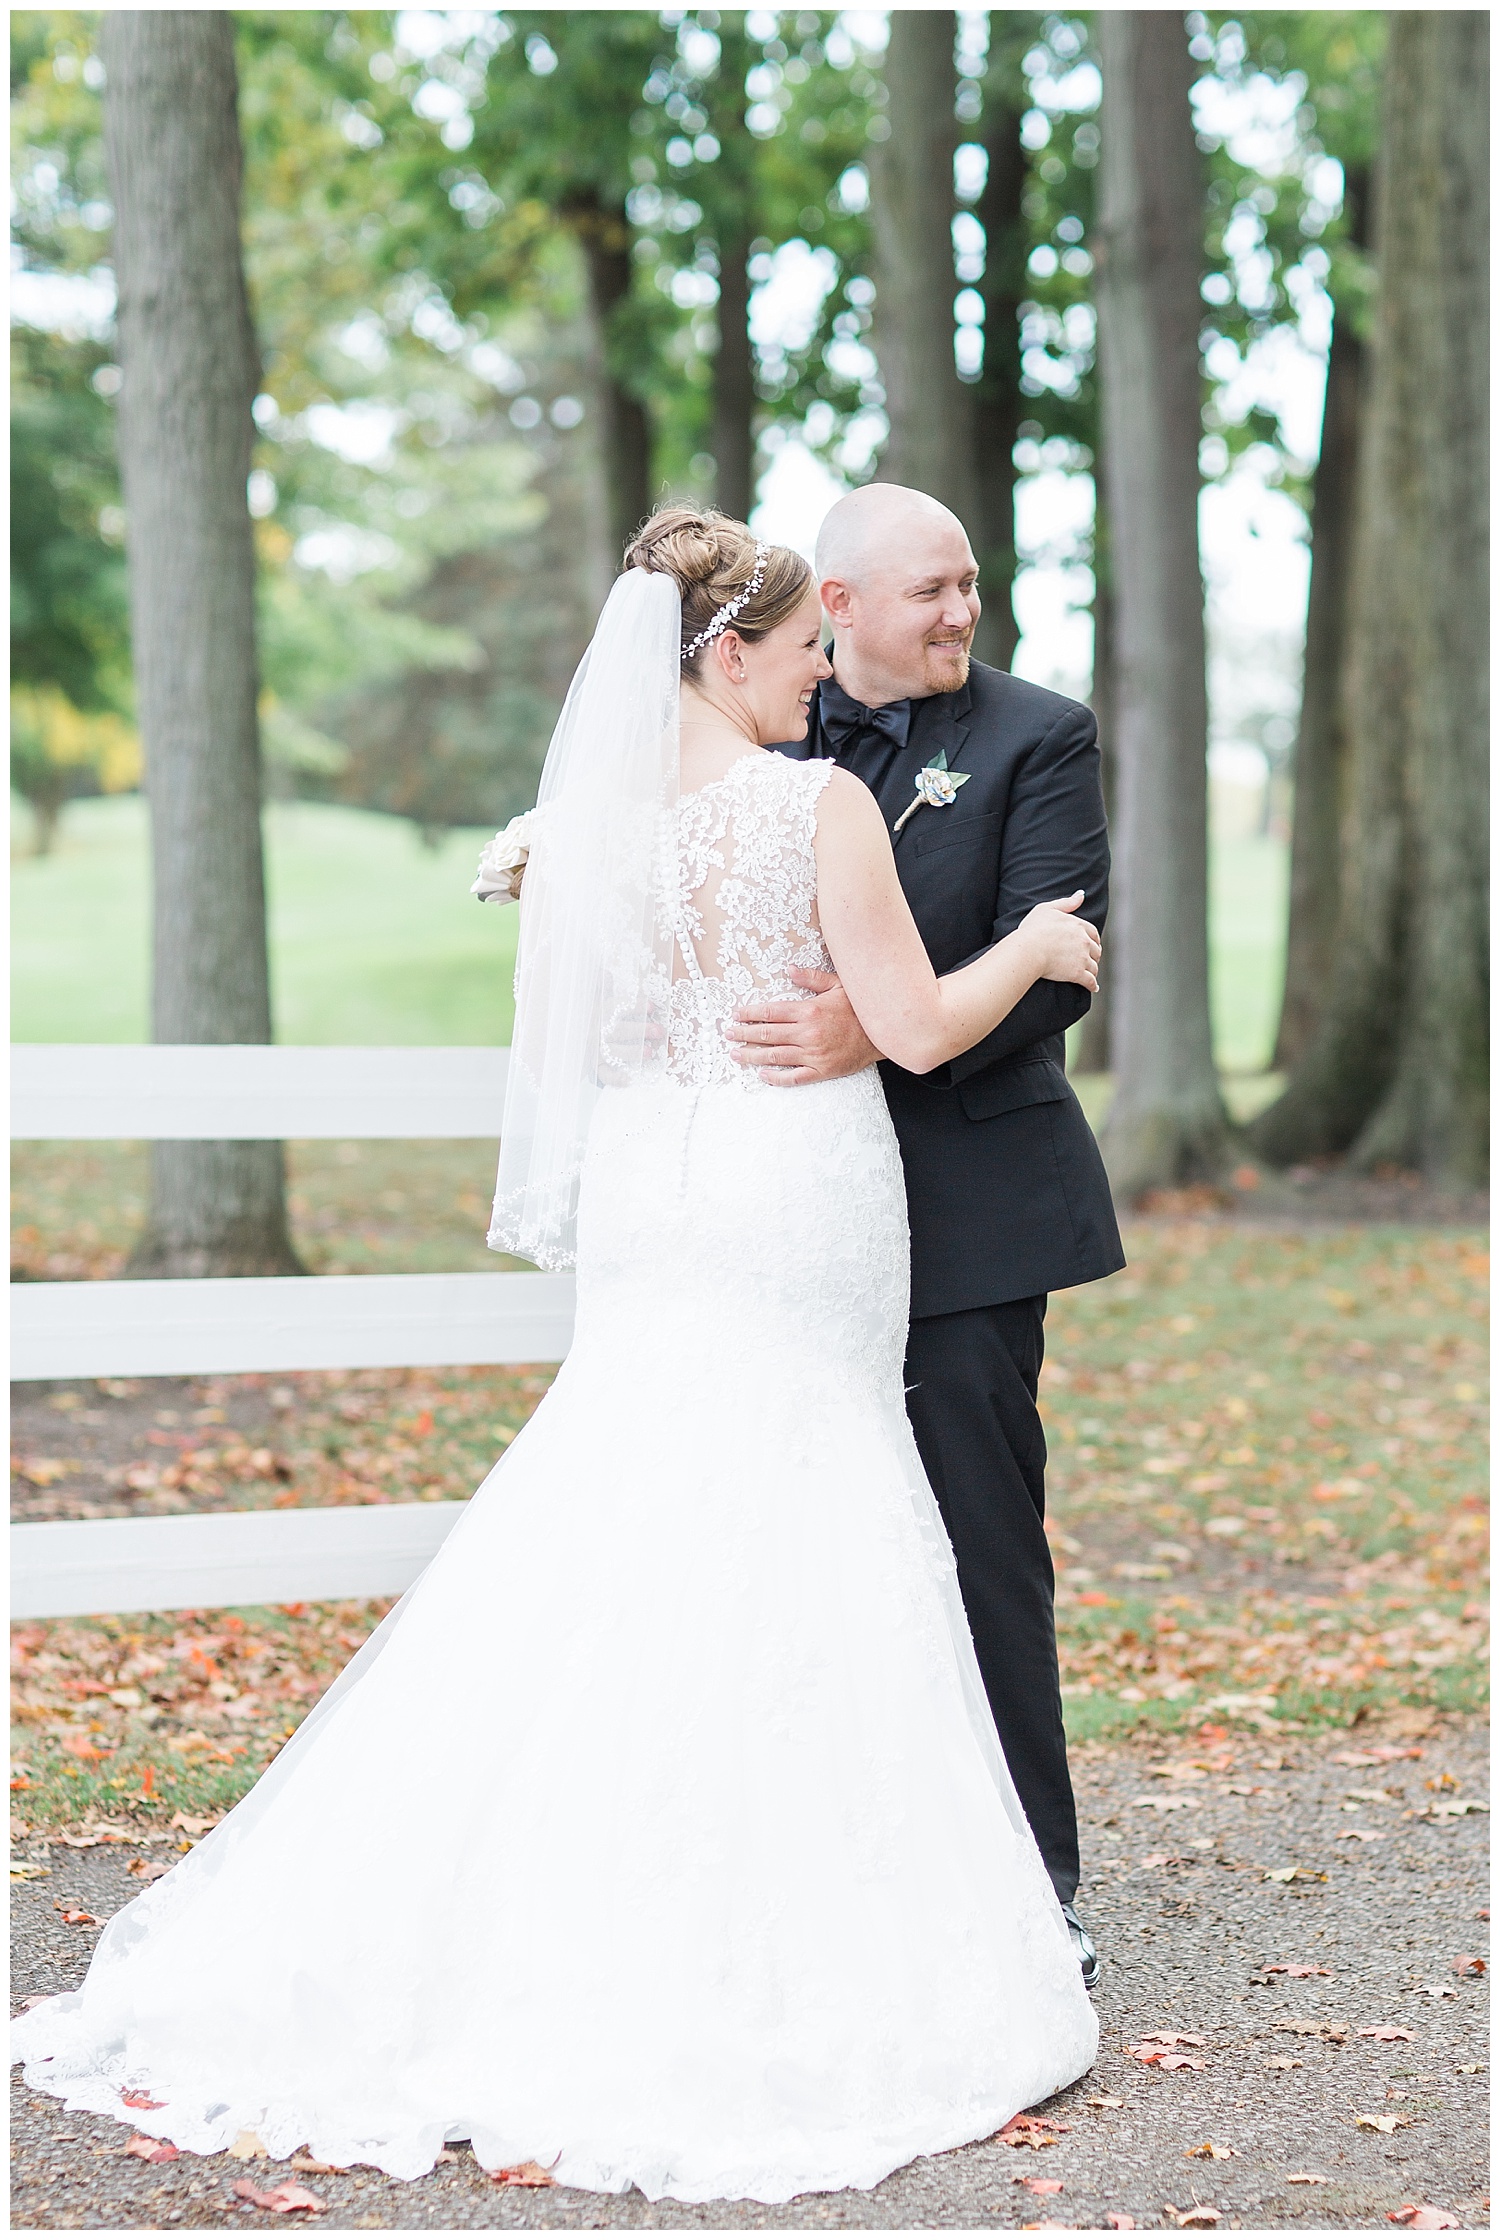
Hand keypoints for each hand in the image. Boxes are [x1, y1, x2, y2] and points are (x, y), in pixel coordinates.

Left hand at [727, 969, 881, 1085]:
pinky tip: (762, 1075)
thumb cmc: (861, 1008)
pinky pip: (795, 1077)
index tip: (736, 1015)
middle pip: (767, 1034)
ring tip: (735, 1054)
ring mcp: (814, 1054)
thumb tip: (789, 969)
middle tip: (727, 1034)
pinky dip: (776, 1078)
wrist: (886, 1034)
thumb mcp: (839, 985)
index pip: (771, 1012)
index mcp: (809, 1010)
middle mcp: (808, 1033)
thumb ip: (812, 978)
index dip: (750, 1013)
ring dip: (752, 1056)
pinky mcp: (822, 1070)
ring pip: (775, 1056)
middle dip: (744, 1034)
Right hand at [1018, 892, 1100, 991]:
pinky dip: (1093, 985)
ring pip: (1094, 966)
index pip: (1093, 933)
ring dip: (1093, 970)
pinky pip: (1090, 981)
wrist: (1028, 950)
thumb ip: (1067, 902)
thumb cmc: (1033, 929)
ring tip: (1089, 975)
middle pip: (1095, 950)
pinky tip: (1093, 987)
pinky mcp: (1077, 974)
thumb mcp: (1047, 908)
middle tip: (1090, 960)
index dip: (1093, 940)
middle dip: (1094, 955)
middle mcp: (1084, 942)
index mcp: (1078, 925)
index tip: (1091, 945)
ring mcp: (1082, 958)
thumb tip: (1082, 894)